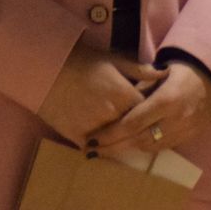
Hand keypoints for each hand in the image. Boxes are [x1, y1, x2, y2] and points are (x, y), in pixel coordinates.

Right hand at [37, 40, 160, 146]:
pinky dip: (99, 147)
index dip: (149, 111)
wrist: (47, 68)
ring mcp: (95, 128)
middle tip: (134, 124)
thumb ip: (139, 70)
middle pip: (133, 129)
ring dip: (118, 139)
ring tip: (117, 133)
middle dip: (135, 126)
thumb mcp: (113, 59)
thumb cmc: (82, 61)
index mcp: (124, 95)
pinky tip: (101, 143)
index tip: (148, 110)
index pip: (147, 112)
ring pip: (115, 142)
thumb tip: (163, 74)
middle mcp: (112, 115)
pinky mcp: (78, 137)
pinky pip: (95, 149)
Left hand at [88, 60, 210, 156]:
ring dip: (125, 149)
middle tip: (91, 149)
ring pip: (148, 147)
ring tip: (104, 149)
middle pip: (138, 139)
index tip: (93, 138)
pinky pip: (159, 148)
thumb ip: (140, 83)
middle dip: (113, 147)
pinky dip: (141, 148)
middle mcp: (174, 120)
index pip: (133, 123)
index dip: (111, 134)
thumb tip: (117, 97)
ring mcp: (182, 132)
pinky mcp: (186, 139)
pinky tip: (127, 146)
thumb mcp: (160, 71)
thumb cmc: (181, 72)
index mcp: (165, 100)